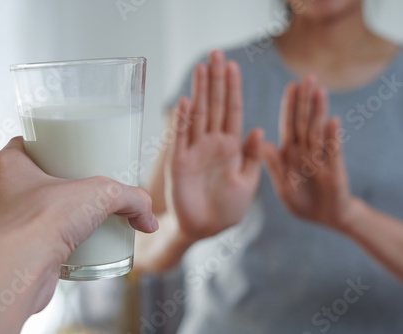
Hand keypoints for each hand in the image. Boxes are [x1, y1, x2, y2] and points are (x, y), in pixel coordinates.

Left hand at [0, 137, 156, 312]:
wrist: (19, 270)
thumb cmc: (43, 221)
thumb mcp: (100, 195)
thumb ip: (131, 199)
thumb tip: (149, 219)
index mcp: (5, 165)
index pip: (26, 145)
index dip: (48, 147)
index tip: (70, 152)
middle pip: (28, 178)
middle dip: (54, 181)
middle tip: (79, 184)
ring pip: (25, 210)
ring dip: (47, 213)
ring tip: (75, 216)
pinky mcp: (5, 251)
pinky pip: (27, 239)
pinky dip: (44, 241)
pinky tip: (65, 245)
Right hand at [167, 50, 263, 241]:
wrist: (204, 230)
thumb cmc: (227, 210)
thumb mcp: (247, 183)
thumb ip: (252, 157)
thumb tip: (260, 129)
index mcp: (231, 147)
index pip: (233, 111)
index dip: (233, 89)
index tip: (234, 66)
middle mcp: (212, 144)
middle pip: (214, 106)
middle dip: (216, 80)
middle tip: (216, 53)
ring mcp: (194, 151)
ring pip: (198, 115)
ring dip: (200, 92)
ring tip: (202, 67)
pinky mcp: (179, 163)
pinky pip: (180, 138)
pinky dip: (183, 121)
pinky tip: (186, 101)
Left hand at [263, 75, 355, 230]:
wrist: (325, 218)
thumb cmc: (301, 201)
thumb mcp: (283, 185)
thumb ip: (274, 165)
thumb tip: (263, 142)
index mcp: (290, 153)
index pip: (289, 124)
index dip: (290, 106)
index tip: (291, 86)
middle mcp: (305, 151)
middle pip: (305, 121)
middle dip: (305, 100)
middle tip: (308, 76)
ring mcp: (321, 158)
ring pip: (318, 131)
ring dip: (318, 112)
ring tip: (319, 91)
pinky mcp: (334, 169)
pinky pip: (333, 152)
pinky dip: (332, 137)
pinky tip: (333, 121)